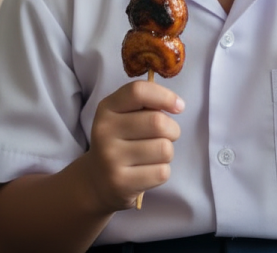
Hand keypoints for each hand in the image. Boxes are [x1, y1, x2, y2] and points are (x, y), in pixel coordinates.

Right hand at [83, 80, 183, 212]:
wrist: (97, 181)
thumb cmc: (122, 140)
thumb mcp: (123, 114)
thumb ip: (146, 102)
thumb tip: (177, 104)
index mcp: (106, 108)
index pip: (138, 91)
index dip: (165, 96)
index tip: (179, 106)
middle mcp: (104, 132)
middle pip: (157, 122)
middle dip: (172, 129)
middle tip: (167, 135)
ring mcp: (111, 160)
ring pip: (164, 149)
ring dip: (167, 151)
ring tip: (153, 154)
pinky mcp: (121, 184)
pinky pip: (162, 172)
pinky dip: (162, 171)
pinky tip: (148, 171)